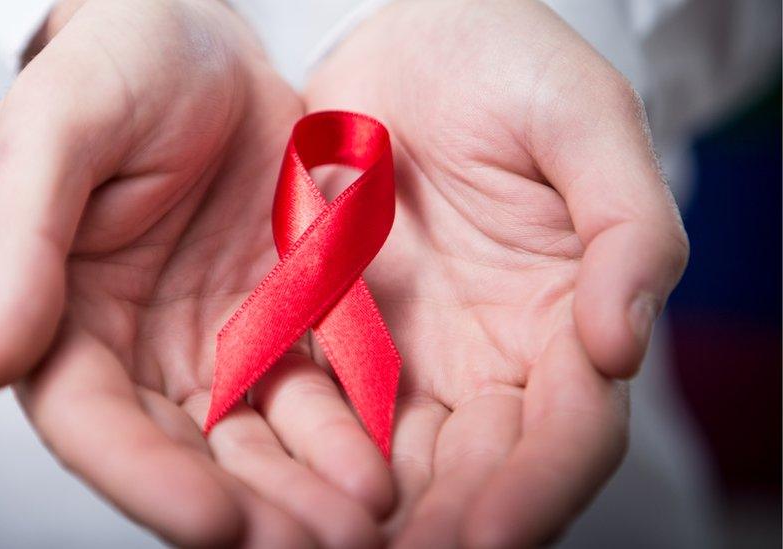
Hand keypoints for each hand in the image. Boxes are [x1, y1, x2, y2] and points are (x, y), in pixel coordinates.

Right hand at [0, 0, 392, 545]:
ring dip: (309, 487)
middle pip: (190, 453)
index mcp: (66, 320)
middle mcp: (142, 351)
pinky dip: (352, 425)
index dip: (149, 480)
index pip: (95, 425)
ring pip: (262, 436)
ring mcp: (220, 338)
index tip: (216, 524)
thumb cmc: (109, 71)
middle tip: (315, 548)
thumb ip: (21, 246)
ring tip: (366, 521)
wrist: (196, 38)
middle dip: (249, 509)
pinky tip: (390, 458)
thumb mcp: (55, 135)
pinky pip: (320, 382)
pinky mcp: (287, 316)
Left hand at [303, 0, 688, 545]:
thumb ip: (626, 226)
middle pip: (479, 468)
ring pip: (399, 457)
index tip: (492, 535)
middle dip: (445, 523)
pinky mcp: (337, 330)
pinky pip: (322, 403)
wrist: (406, 31)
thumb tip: (622, 343)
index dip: (536, 487)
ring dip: (369, 513)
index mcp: (566, 319)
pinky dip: (308, 454)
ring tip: (327, 547)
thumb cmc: (507, 62)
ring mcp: (411, 350)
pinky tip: (280, 488)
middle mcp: (491, 356)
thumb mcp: (583, 121)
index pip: (565, 430)